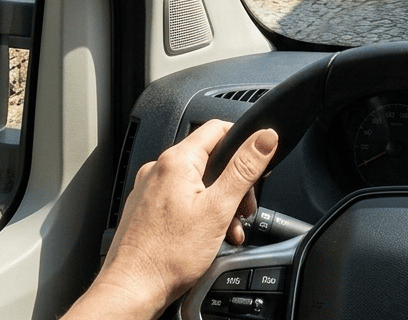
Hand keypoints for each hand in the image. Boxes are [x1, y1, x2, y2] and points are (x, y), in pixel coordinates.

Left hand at [63, 120, 277, 319]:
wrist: (131, 291)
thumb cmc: (167, 256)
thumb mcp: (218, 209)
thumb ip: (243, 169)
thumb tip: (265, 137)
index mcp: (176, 160)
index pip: (218, 128)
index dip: (243, 142)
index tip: (257, 162)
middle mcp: (158, 169)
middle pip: (209, 159)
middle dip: (232, 183)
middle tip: (242, 210)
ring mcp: (149, 189)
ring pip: (195, 182)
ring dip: (217, 203)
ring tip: (225, 230)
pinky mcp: (145, 209)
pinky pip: (179, 199)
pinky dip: (198, 212)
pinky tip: (205, 236)